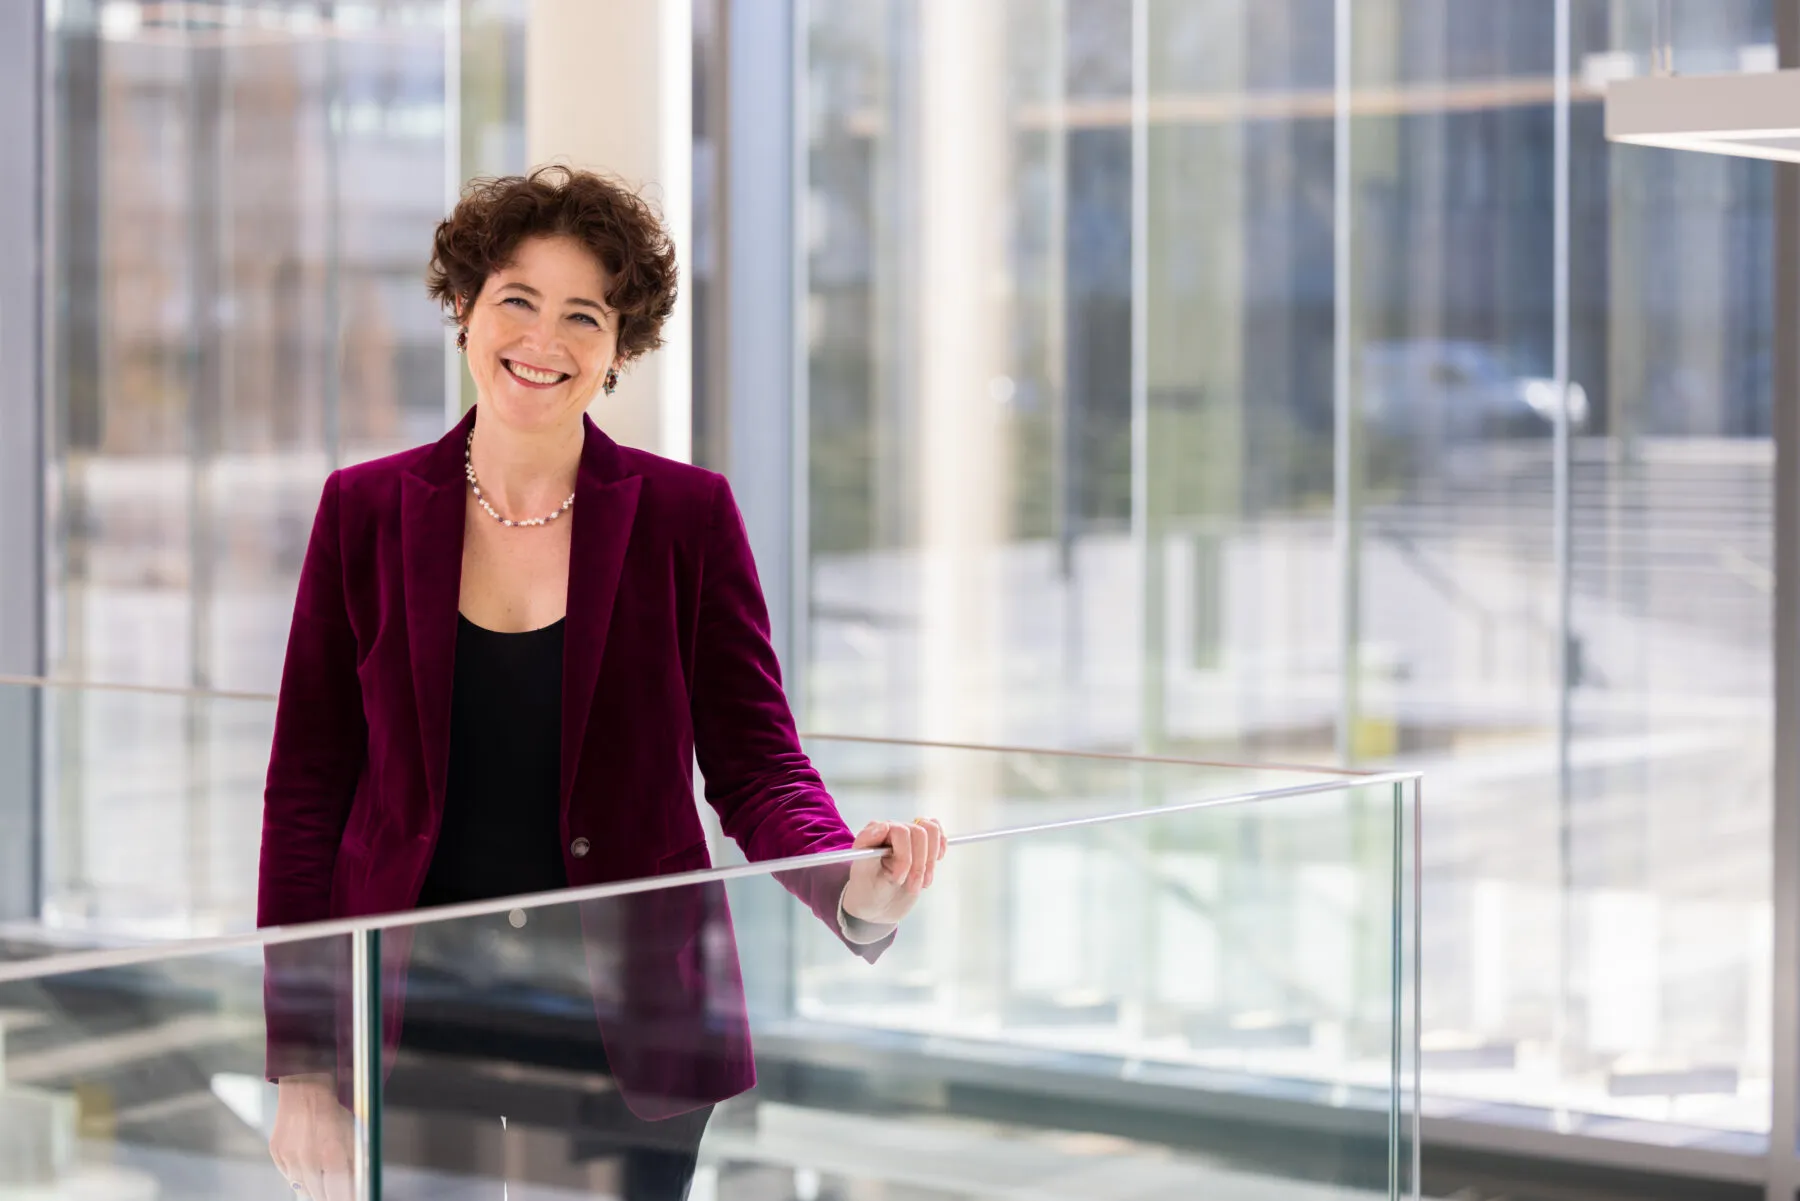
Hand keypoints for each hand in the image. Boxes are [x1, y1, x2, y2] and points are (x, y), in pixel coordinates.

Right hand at [269, 1074, 356, 1200]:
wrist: (305, 1087)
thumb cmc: (333, 1109)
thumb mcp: (352, 1134)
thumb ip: (354, 1163)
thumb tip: (357, 1186)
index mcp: (331, 1153)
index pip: (339, 1193)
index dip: (346, 1197)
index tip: (352, 1198)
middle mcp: (307, 1158)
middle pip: (320, 1196)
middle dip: (331, 1196)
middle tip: (338, 1193)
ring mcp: (289, 1157)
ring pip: (303, 1190)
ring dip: (315, 1189)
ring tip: (324, 1183)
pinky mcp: (276, 1154)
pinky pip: (289, 1176)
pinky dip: (300, 1177)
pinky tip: (309, 1167)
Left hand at [842, 818, 946, 926]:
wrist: (878, 905)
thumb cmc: (867, 889)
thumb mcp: (863, 874)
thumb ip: (870, 847)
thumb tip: (884, 826)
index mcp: (874, 834)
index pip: (901, 831)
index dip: (904, 857)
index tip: (898, 877)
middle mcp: (891, 829)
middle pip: (920, 833)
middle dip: (918, 864)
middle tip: (911, 886)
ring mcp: (907, 835)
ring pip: (932, 832)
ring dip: (929, 862)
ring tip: (920, 882)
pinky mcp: (922, 843)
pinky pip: (937, 834)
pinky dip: (939, 851)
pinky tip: (930, 868)